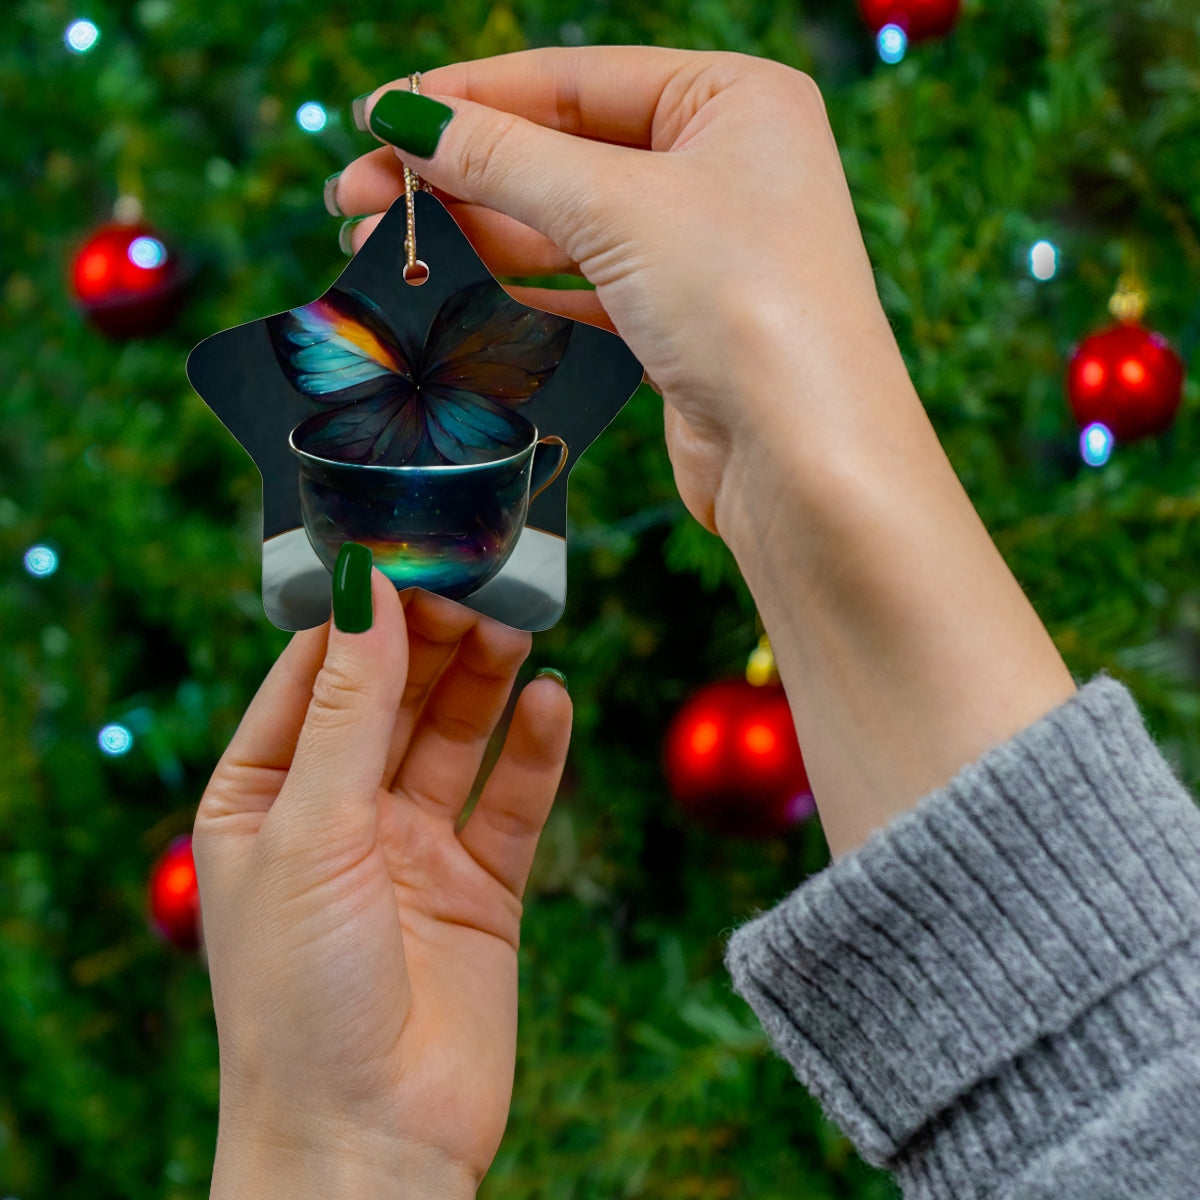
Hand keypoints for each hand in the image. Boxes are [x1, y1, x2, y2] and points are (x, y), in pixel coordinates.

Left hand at [193, 576, 570, 1197]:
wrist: (370, 1143)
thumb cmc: (300, 996)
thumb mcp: (309, 830)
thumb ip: (345, 708)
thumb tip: (362, 589)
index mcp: (264, 797)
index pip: (313, 675)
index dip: (360, 614)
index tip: (408, 553)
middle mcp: (338, 815)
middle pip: (392, 697)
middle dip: (432, 640)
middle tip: (480, 583)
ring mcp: (412, 850)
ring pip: (455, 737)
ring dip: (485, 681)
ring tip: (518, 628)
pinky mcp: (480, 888)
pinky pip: (512, 801)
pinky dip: (535, 751)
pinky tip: (553, 702)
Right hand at [332, 47, 901, 535]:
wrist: (806, 460)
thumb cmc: (744, 305)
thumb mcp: (617, 207)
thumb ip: (506, 158)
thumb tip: (406, 118)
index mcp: (734, 98)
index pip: (574, 79)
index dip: (468, 97)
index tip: (377, 116)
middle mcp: (724, 162)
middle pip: (563, 149)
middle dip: (458, 169)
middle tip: (355, 194)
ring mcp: (704, 245)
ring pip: (567, 220)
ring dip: (478, 228)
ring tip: (382, 240)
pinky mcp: (682, 319)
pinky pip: (584, 282)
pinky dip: (520, 281)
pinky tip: (455, 280)